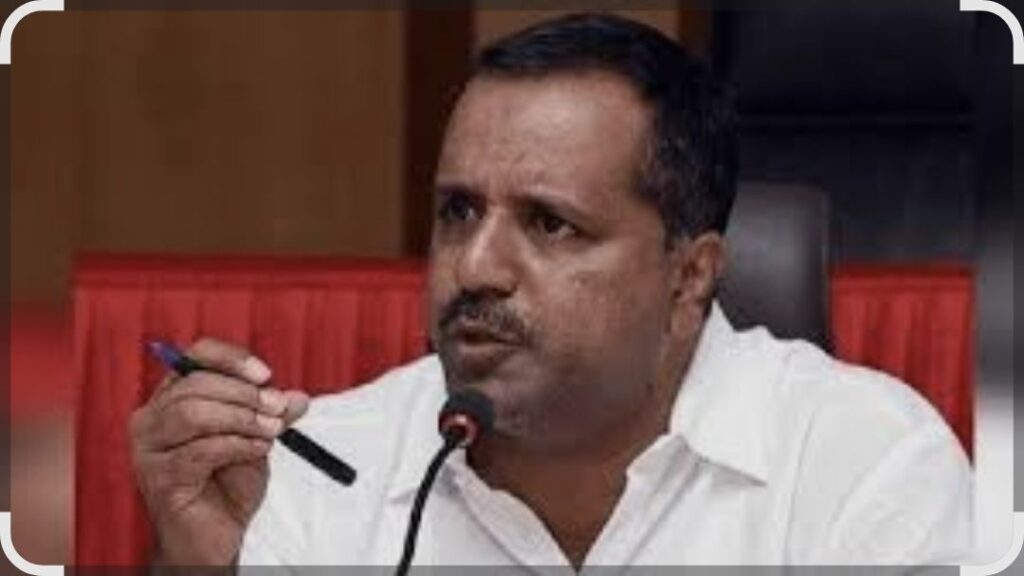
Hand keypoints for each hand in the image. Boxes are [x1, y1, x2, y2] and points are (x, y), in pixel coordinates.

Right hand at [129, 338, 309, 565]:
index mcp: (174, 397)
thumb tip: (298, 397)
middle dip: (244, 394)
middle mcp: (152, 417)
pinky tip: (258, 451)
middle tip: (278, 408)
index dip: (231, 359)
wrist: (218, 533)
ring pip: (193, 413)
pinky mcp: (158, 476)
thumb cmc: (229, 482)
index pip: (194, 357)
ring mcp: (148, 448)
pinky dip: (237, 446)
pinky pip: (199, 450)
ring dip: (241, 419)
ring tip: (270, 432)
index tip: (266, 374)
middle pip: (194, 384)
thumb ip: (273, 414)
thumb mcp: (257, 438)